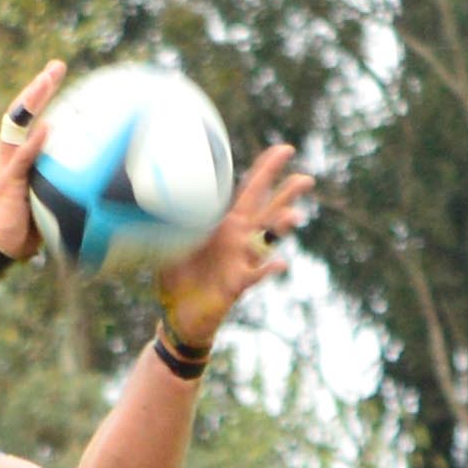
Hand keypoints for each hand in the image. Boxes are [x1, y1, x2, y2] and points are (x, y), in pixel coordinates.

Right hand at [0, 61, 67, 260]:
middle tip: (56, 66)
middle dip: (39, 87)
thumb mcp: (48, 200)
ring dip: (32, 102)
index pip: (30, 118)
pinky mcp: (6, 181)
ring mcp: (6, 165)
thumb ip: (62, 183)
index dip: (42, 95)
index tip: (57, 74)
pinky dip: (34, 143)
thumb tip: (97, 181)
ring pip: (18, 126)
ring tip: (47, 81)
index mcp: (18, 155)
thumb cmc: (26, 227)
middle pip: (22, 112)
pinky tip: (47, 128)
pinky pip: (21, 158)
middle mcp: (10, 154)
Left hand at [152, 141, 317, 344]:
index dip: (265, 171)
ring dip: (281, 228)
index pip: (248, 192)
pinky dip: (268, 269)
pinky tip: (281, 263)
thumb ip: (172, 221)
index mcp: (225, 225)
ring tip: (294, 216)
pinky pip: (256, 275)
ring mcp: (241, 261)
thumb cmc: (177, 280)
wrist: (179, 317)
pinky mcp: (237, 284)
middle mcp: (239, 240)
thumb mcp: (170, 244)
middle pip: (267, 210)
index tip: (283, 150)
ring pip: (267, 240)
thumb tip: (161, 196)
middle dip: (286, 193)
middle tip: (306, 179)